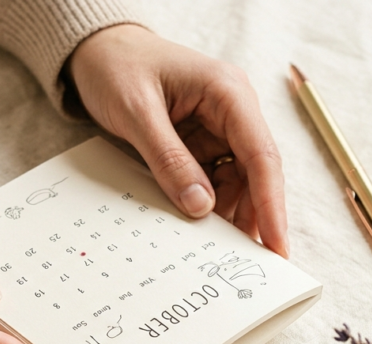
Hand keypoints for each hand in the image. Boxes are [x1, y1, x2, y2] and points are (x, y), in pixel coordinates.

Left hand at [67, 24, 288, 256]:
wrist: (96, 51)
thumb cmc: (117, 68)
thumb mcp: (136, 112)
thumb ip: (168, 158)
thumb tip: (201, 206)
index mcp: (228, 93)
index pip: (261, 155)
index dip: (271, 204)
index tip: (275, 245)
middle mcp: (232, 111)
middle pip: (254, 174)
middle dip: (251, 217)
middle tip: (244, 264)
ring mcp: (217, 128)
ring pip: (234, 182)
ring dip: (226, 216)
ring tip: (214, 254)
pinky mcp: (200, 142)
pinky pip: (210, 180)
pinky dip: (204, 205)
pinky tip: (196, 231)